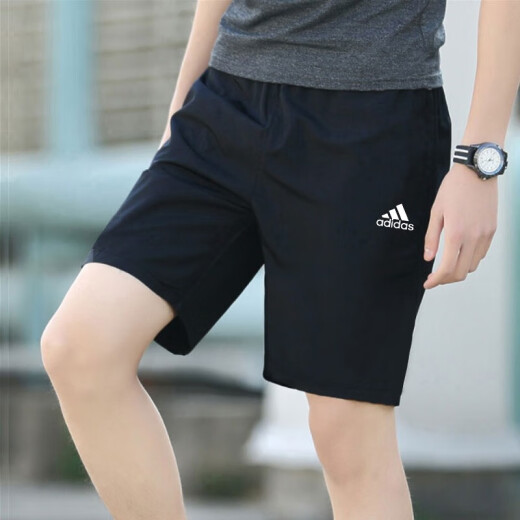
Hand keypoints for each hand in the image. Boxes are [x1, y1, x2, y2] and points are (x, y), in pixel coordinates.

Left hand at [423, 162, 497, 288]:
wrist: (477, 170)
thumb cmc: (453, 188)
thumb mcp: (436, 212)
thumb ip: (431, 237)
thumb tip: (428, 258)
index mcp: (456, 233)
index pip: (447, 268)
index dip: (436, 280)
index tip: (427, 283)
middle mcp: (474, 237)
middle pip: (461, 272)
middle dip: (446, 279)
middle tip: (434, 278)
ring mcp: (486, 234)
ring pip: (473, 265)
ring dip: (459, 270)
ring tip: (445, 266)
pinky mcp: (493, 229)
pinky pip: (482, 253)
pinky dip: (469, 259)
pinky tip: (459, 254)